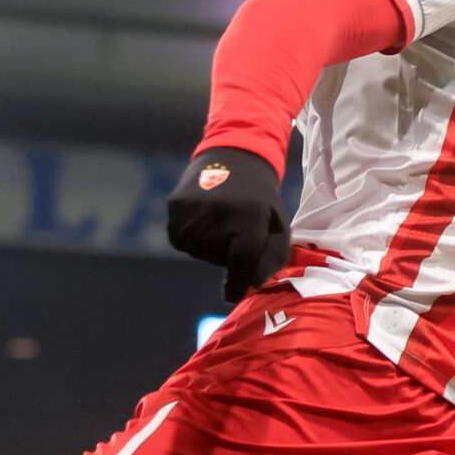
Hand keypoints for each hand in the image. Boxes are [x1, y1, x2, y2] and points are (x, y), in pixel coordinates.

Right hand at [167, 148, 290, 301]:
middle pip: (220, 259)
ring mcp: (194, 209)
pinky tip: (204, 218)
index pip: (241, 261)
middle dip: (229, 255)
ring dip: (211, 245)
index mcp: (250, 216)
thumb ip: (272, 259)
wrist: (235, 159)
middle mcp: (219, 213)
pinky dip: (193, 237)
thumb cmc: (261, 202)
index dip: (236, 283)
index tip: (232, 296)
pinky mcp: (175, 207)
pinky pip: (182, 241)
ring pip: (199, 251)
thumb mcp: (278, 226)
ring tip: (221, 221)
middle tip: (237, 229)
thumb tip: (251, 285)